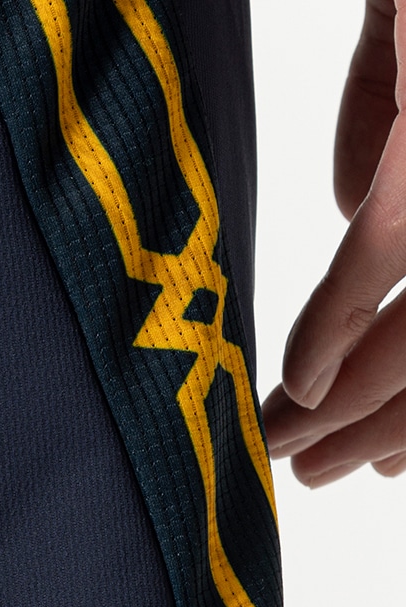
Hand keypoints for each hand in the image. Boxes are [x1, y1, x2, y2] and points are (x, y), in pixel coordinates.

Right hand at [263, 0, 405, 485]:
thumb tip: (339, 213)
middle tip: (315, 475)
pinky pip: (392, 247)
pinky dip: (335, 325)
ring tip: (308, 462)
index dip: (394, 386)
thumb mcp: (405, 35)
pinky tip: (298, 387)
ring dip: (363, 405)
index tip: (338, 433)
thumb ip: (381, 122)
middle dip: (377, 421)